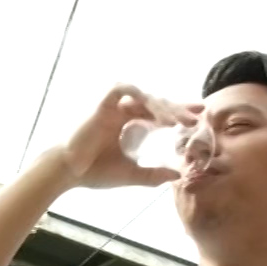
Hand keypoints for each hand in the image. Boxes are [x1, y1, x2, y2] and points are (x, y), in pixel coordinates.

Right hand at [54, 83, 201, 189]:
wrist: (68, 173)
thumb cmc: (94, 173)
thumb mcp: (131, 174)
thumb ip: (153, 175)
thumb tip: (177, 176)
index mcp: (128, 125)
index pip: (158, 115)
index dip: (178, 114)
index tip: (198, 118)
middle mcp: (122, 112)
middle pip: (156, 103)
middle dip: (177, 108)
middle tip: (196, 117)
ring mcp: (112, 106)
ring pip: (144, 96)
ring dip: (163, 105)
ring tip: (178, 120)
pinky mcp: (102, 103)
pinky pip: (124, 89)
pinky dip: (140, 96)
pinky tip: (154, 112)